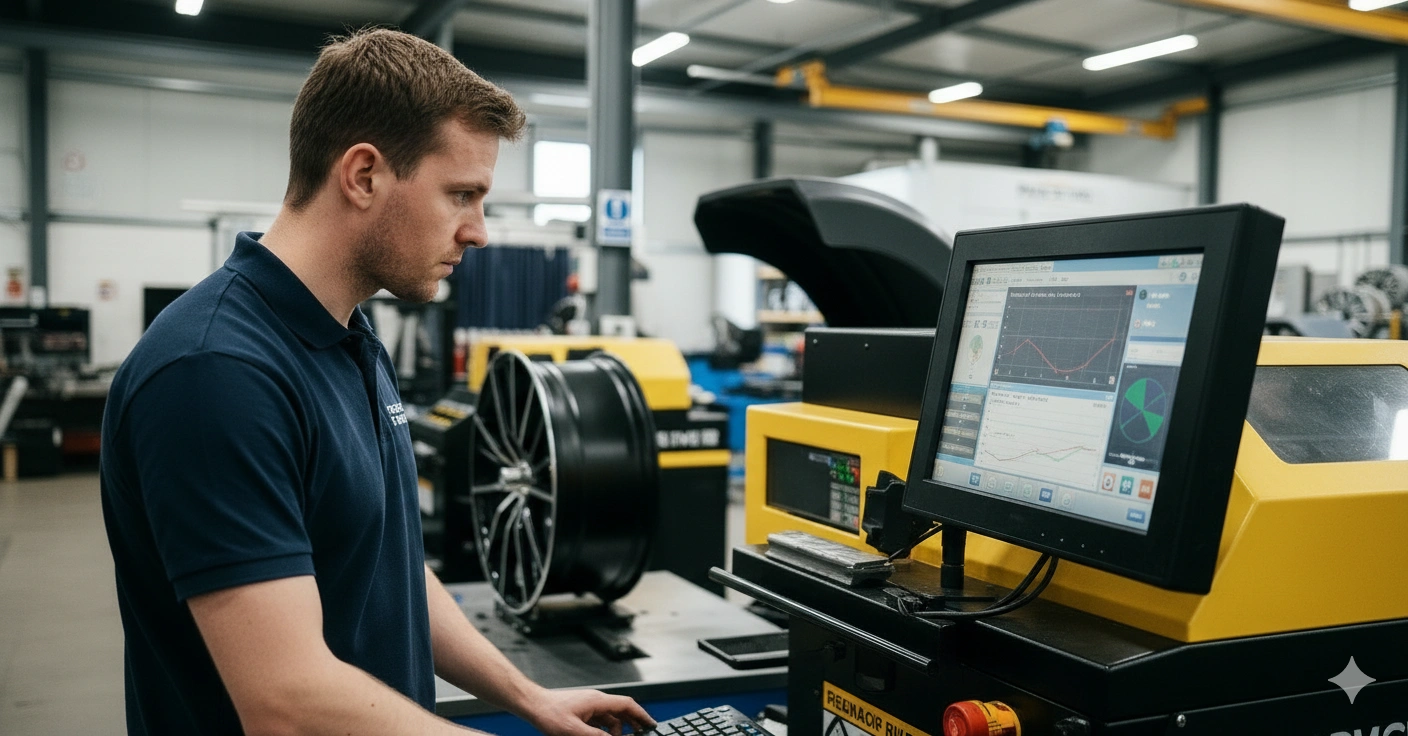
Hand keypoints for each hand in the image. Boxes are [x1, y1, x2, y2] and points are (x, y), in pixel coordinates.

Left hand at [527, 688, 656, 735]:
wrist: (533, 705)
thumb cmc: (549, 713)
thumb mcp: (574, 731)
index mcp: (598, 701)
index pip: (627, 705)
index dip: (642, 715)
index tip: (651, 724)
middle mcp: (596, 700)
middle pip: (622, 711)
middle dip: (632, 724)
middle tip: (639, 735)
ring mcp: (589, 705)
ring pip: (611, 717)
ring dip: (616, 730)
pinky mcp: (583, 710)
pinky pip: (600, 720)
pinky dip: (605, 729)